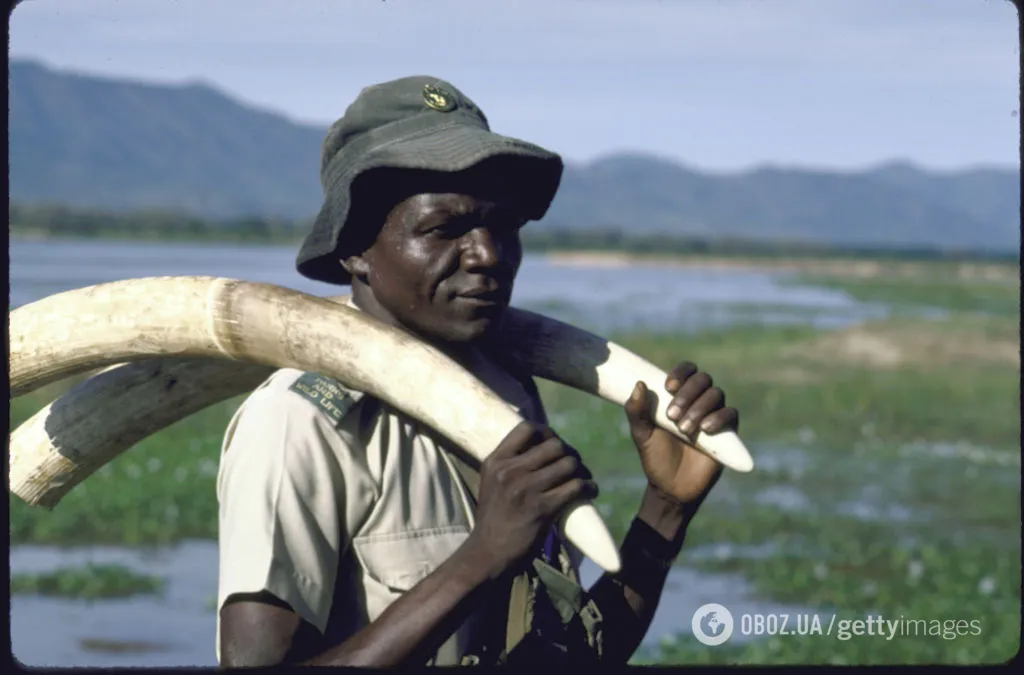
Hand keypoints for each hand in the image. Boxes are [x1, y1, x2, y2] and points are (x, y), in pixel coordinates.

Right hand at [461, 421, 597, 579]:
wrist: (487, 554)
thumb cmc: (492, 520)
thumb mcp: (490, 483)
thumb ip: (509, 465)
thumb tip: (540, 448)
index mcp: (495, 461)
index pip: (527, 429)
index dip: (547, 432)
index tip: (555, 444)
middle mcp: (509, 471)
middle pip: (554, 445)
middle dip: (569, 453)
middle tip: (574, 464)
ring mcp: (525, 489)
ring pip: (569, 464)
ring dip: (582, 470)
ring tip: (584, 478)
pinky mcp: (542, 509)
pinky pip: (576, 487)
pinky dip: (589, 487)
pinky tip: (591, 491)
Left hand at [623, 362, 737, 509]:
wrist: (671, 487)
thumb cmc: (655, 456)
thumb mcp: (641, 434)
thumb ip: (636, 411)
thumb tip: (640, 384)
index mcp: (678, 396)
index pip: (687, 370)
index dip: (681, 373)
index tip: (669, 387)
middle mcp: (699, 401)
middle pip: (703, 379)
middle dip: (688, 393)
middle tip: (672, 415)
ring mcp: (714, 415)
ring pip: (716, 395)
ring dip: (699, 407)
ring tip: (684, 429)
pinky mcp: (727, 432)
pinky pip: (731, 413)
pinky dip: (719, 417)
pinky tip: (705, 429)